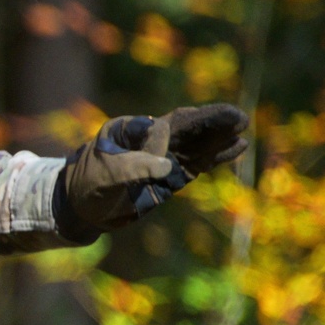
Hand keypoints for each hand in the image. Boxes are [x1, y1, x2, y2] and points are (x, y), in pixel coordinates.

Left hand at [54, 103, 248, 240]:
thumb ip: (134, 167)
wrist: (81, 208)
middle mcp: (152, 140)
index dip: (185, 126)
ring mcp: (164, 158)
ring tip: (242, 128)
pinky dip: (216, 155)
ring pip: (197, 144)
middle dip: (212, 122)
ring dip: (219, 137)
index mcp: (132, 130)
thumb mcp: (106, 174)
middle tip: (238, 116)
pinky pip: (199, 162)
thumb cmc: (89, 185)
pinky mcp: (172, 176)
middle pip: (187, 128)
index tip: (189, 139)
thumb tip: (168, 166)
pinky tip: (237, 146)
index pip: (165, 126)